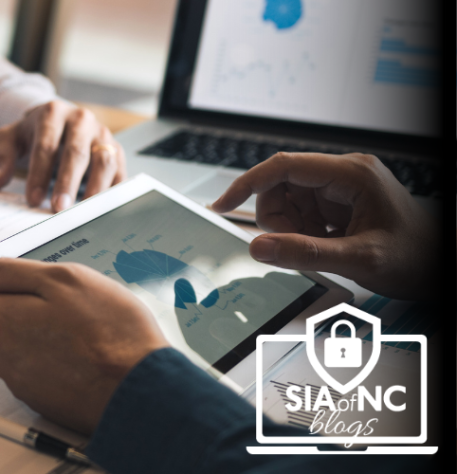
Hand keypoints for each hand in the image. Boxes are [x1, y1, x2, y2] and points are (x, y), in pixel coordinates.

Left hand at [0, 101, 125, 212]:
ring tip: (83, 212)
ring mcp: (102, 133)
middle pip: (76, 153)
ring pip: (104, 160)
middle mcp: (81, 120)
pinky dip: (112, 190)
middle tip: (59, 209)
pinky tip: (101, 208)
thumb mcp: (9, 139)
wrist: (57, 121)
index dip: (39, 174)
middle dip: (67, 183)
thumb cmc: (32, 134)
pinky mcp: (116, 149)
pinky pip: (119, 170)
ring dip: (95, 188)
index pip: (46, 145)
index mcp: (53, 113)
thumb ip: (0, 158)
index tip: (33, 199)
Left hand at [0, 258, 167, 433]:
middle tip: (61, 303)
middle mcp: (1, 356)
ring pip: (18, 345)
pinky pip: (38, 369)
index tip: (2, 280)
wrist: (138, 392)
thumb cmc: (110, 334)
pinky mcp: (40, 400)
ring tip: (80, 329)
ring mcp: (20, 382)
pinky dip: (54, 358)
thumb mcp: (64, 278)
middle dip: (19, 308)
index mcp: (0, 322)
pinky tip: (84, 353)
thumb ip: (13, 273)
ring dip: (40, 333)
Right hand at [212, 152, 438, 299]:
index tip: (223, 205)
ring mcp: (340, 189)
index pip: (283, 166)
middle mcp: (344, 174)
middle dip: (277, 219)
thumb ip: (306, 253)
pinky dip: (301, 235)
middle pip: (280, 186)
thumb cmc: (417, 258)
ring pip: (286, 202)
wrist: (442, 270)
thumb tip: (260, 247)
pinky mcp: (338, 205)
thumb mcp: (359, 260)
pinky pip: (300, 215)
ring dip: (290, 229)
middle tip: (295, 246)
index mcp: (352, 174)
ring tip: (318, 248)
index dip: (247, 184)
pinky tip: (325, 247)